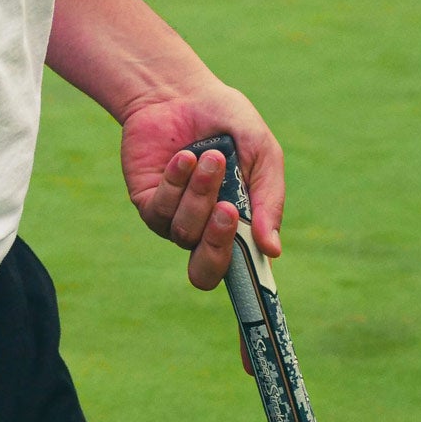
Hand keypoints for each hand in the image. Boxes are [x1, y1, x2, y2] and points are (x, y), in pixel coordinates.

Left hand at [120, 89, 283, 291]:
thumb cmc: (227, 123)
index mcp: (239, 227)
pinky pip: (160, 211)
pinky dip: (176, 184)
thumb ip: (269, 199)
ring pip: (185, 233)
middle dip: (218, 245)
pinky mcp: (148, 202)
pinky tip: (184, 157)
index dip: (249, 305)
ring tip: (210, 157)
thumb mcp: (261, 152)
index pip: (243, 277)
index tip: (253, 330)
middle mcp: (205, 231)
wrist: (183, 91)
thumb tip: (272, 251)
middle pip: (205, 272)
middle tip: (228, 209)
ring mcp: (175, 219)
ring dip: (200, 195)